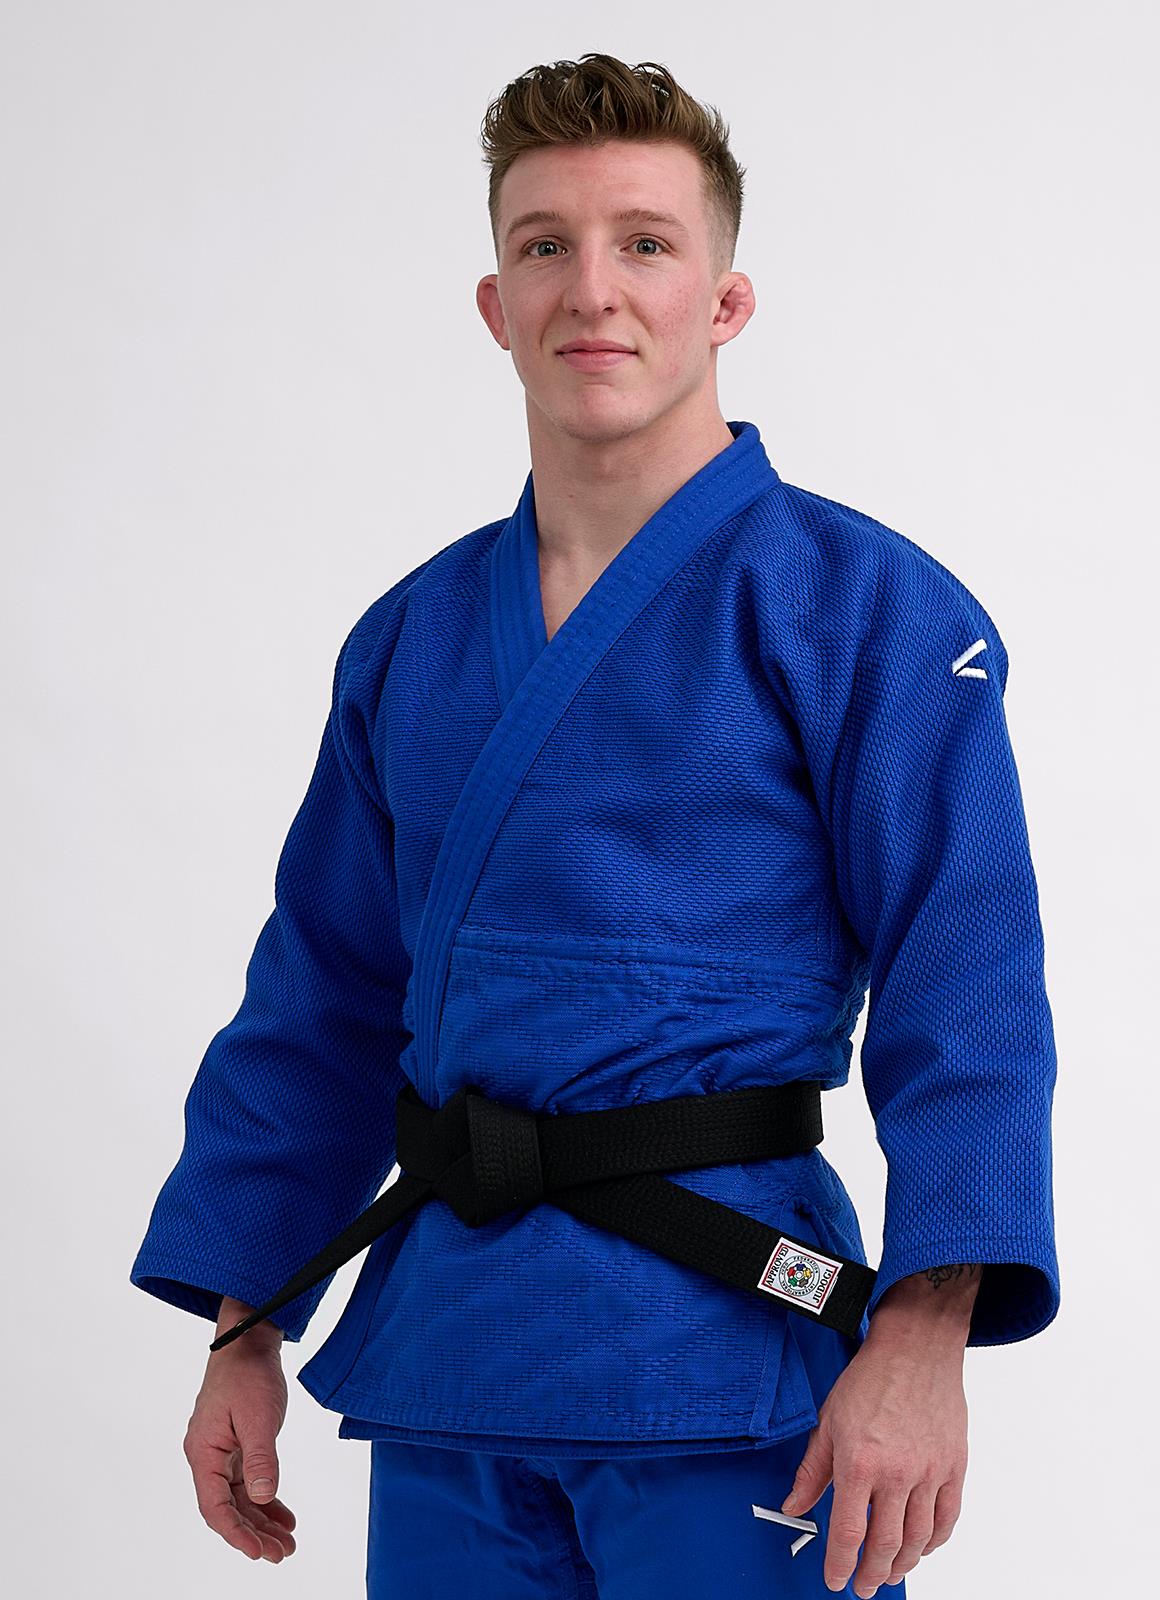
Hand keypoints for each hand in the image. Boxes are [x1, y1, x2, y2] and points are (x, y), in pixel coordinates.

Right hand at [183, 1297, 296, 1562]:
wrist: (249, 1340)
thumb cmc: (248, 1372)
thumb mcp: (258, 1416)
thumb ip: (260, 1459)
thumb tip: (260, 1499)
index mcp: (203, 1452)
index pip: (215, 1507)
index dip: (237, 1534)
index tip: (259, 1552)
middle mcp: (208, 1456)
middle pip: (228, 1508)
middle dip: (254, 1534)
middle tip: (282, 1554)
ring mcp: (222, 1452)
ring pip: (239, 1498)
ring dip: (261, 1521)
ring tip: (286, 1543)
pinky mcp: (237, 1445)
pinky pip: (248, 1482)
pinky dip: (265, 1499)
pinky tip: (283, 1516)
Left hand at [779, 1322, 967, 1594]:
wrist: (915, 1349)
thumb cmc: (870, 1379)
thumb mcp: (828, 1422)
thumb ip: (811, 1471)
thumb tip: (794, 1505)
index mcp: (859, 1463)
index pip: (848, 1533)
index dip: (840, 1565)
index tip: (835, 1580)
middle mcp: (897, 1474)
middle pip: (886, 1546)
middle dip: (873, 1575)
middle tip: (864, 1586)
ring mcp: (929, 1473)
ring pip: (917, 1539)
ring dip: (902, 1565)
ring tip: (890, 1572)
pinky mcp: (954, 1467)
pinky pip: (947, 1519)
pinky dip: (933, 1542)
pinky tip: (920, 1548)